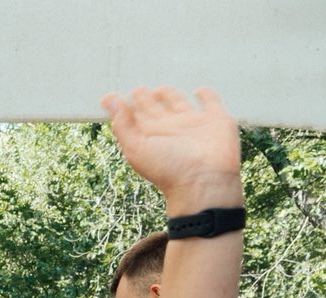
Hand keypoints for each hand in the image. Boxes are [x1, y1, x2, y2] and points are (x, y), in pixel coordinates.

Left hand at [103, 87, 242, 210]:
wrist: (204, 181)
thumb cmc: (169, 170)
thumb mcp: (137, 147)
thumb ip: (123, 124)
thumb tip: (109, 100)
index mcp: (149, 136)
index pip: (134, 117)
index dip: (124, 107)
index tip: (112, 97)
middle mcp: (169, 129)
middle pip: (155, 110)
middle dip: (145, 100)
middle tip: (137, 90)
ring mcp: (193, 124)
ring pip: (179, 104)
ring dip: (170, 96)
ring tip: (160, 89)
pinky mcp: (216, 120)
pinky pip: (211, 103)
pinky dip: (206, 96)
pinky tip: (200, 91)